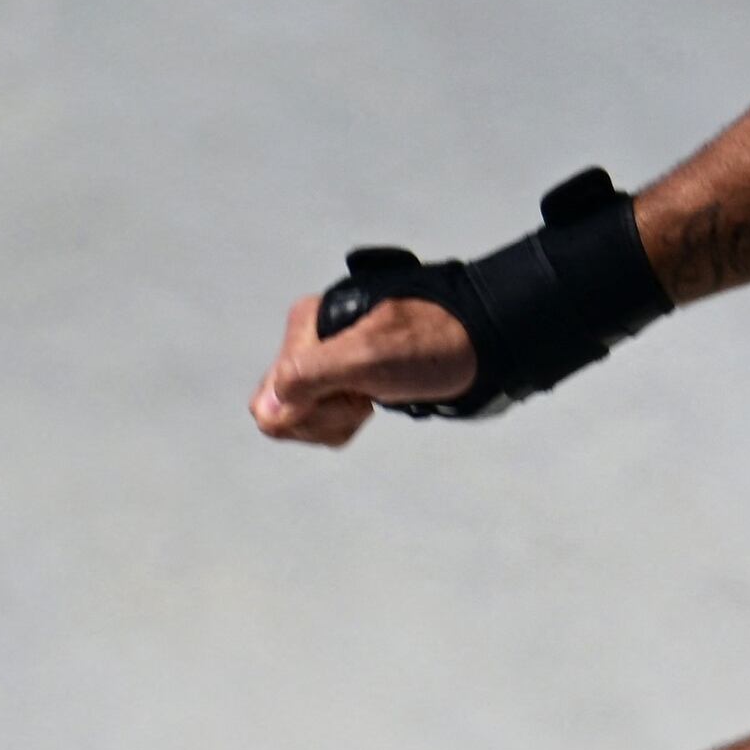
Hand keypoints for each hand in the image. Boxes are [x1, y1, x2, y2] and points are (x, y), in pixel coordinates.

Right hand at [250, 286, 482, 446]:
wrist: (482, 344)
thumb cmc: (432, 346)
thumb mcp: (368, 358)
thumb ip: (310, 377)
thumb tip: (267, 408)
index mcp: (305, 327)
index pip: (271, 398)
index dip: (311, 412)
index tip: (354, 394)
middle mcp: (310, 344)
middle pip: (284, 412)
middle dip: (326, 419)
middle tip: (368, 398)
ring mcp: (327, 365)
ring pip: (304, 420)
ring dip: (340, 422)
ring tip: (376, 398)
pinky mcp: (345, 382)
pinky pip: (325, 420)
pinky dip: (348, 423)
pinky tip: (376, 404)